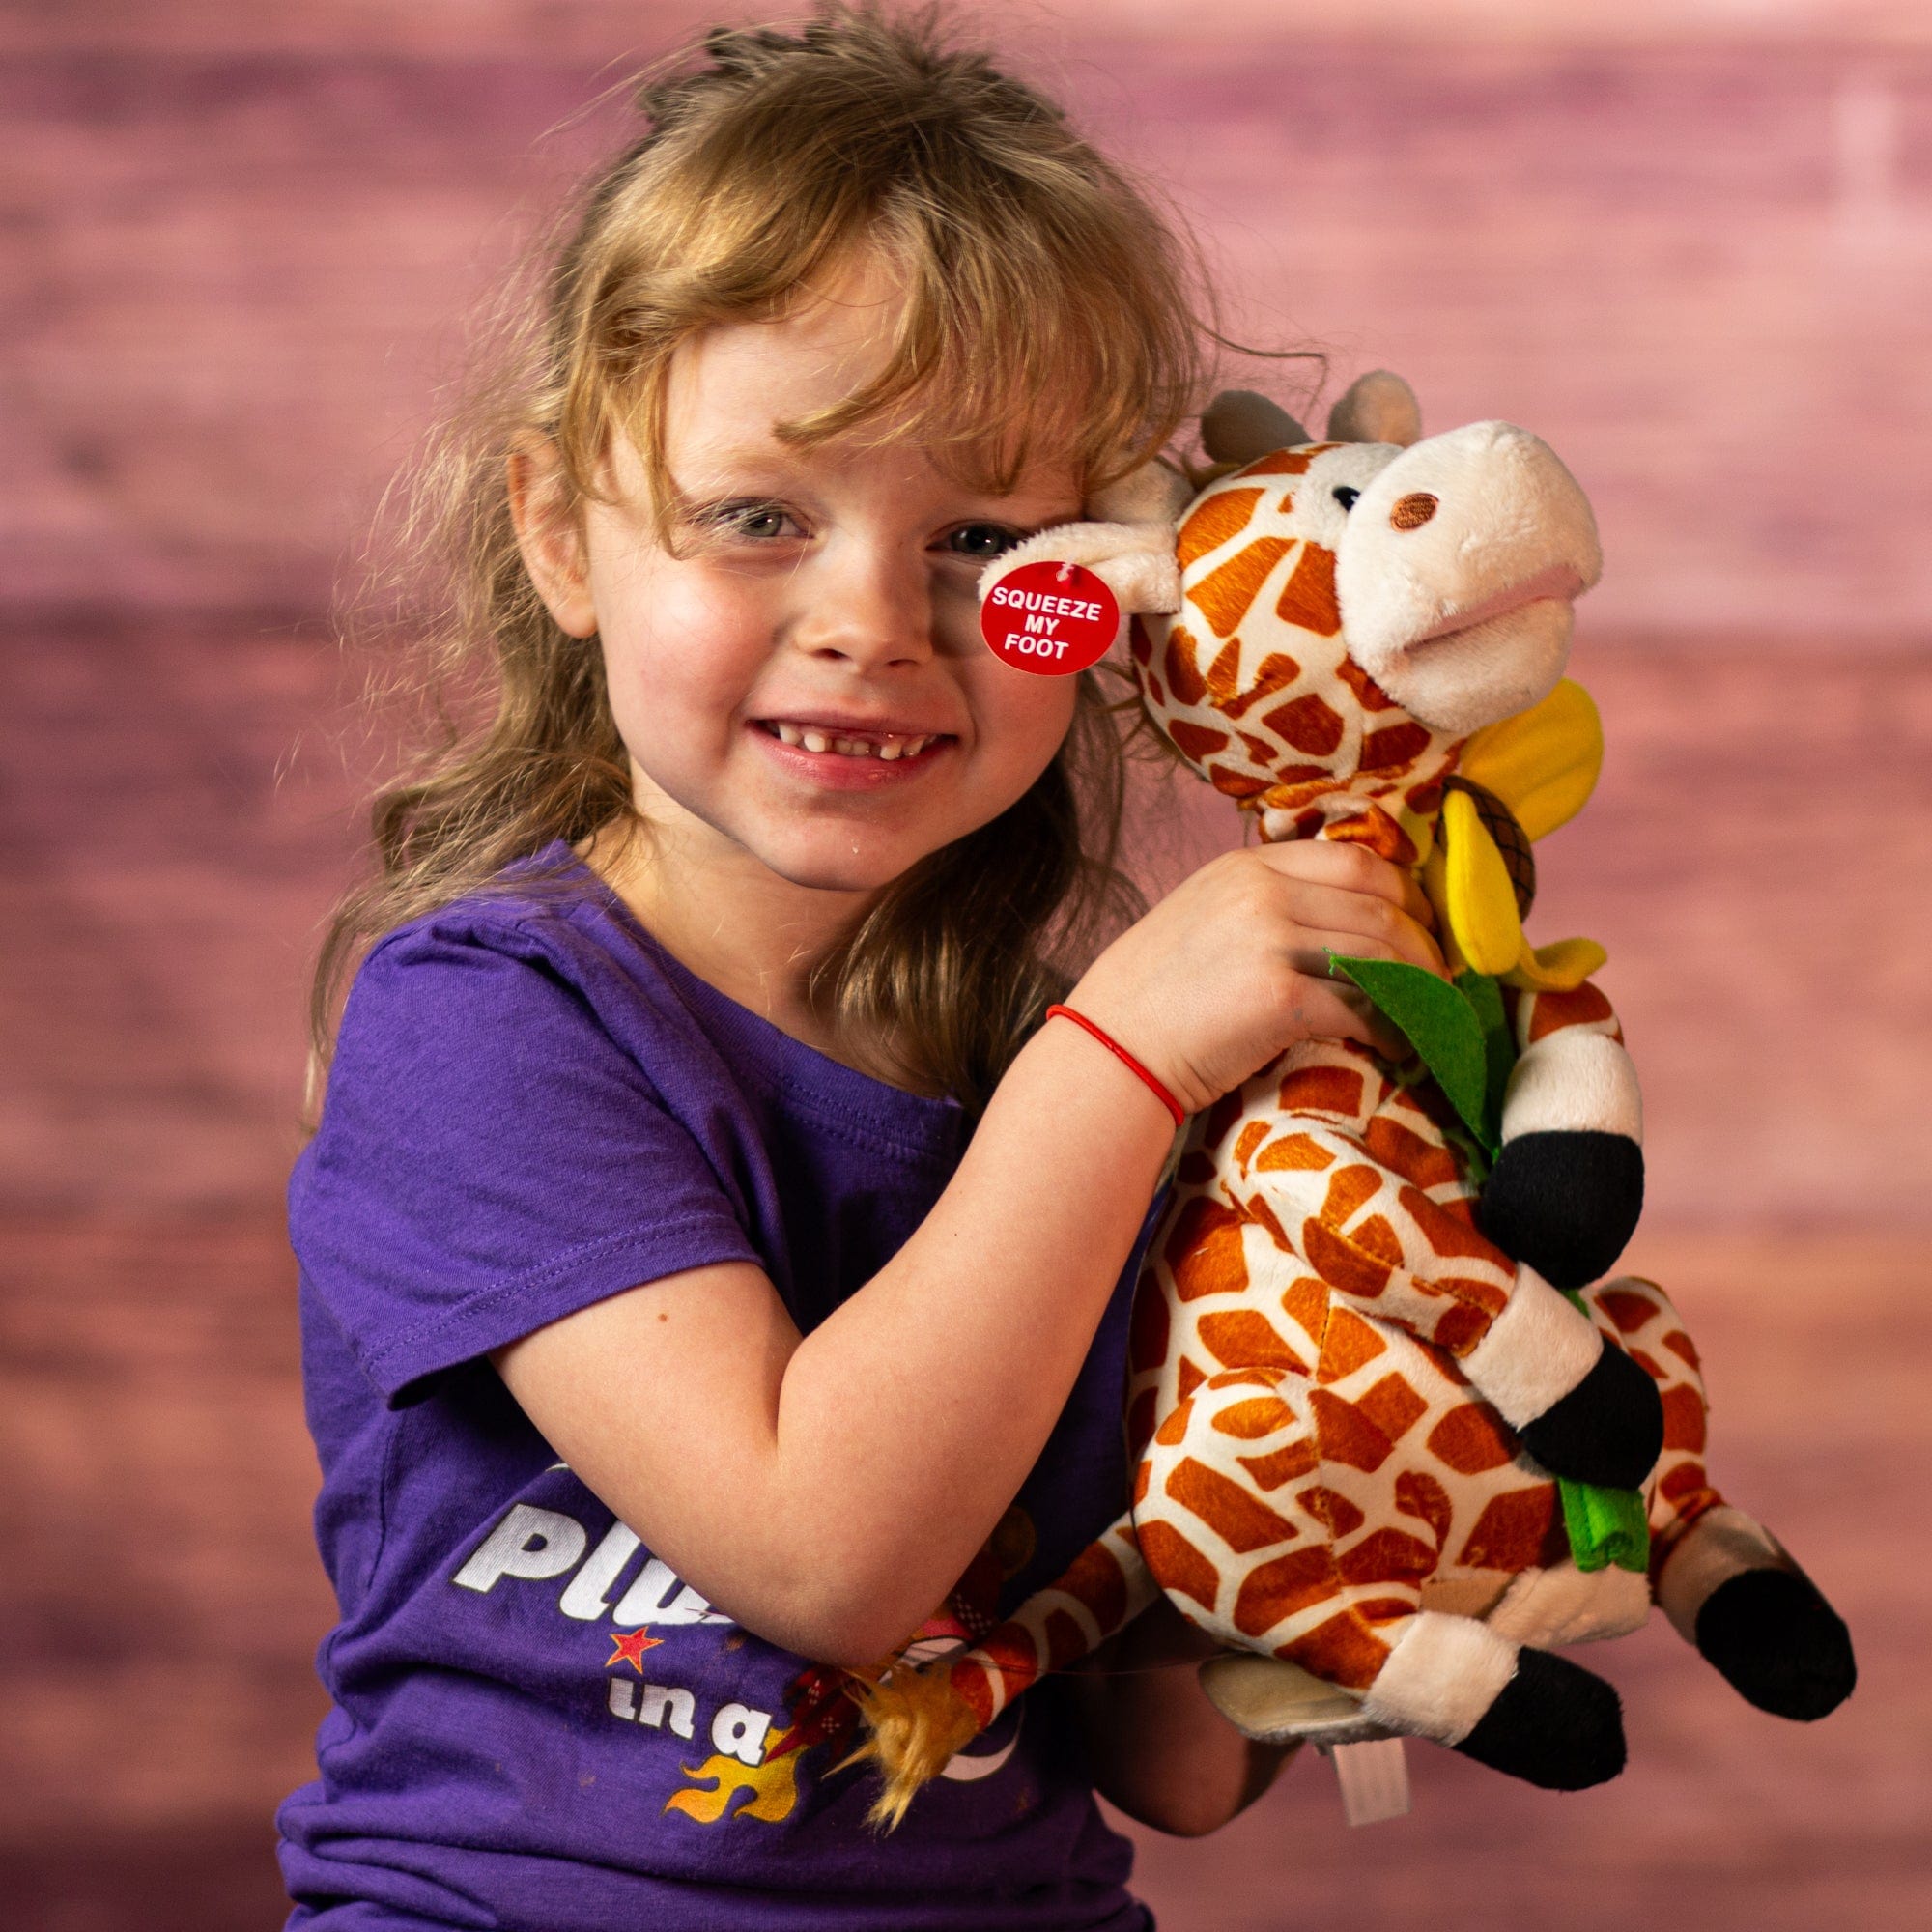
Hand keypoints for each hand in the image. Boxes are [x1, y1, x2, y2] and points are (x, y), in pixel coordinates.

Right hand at [1066, 841, 1444, 1115]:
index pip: (1357, 860)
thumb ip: (1267, 902)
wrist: (1112, 1047)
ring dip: (1418, 988)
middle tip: (1439, 980)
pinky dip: (1393, 1027)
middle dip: (1423, 946)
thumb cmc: (1156, 995)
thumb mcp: (1206, 916)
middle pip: (1380, 905)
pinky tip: (1399, 1045)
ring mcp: (1270, 941)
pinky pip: (1363, 1006)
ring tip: (1427, 1014)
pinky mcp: (1277, 997)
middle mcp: (1262, 891)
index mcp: (1247, 866)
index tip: (1419, 930)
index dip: (1405, 896)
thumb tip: (1345, 920)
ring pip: (1381, 954)